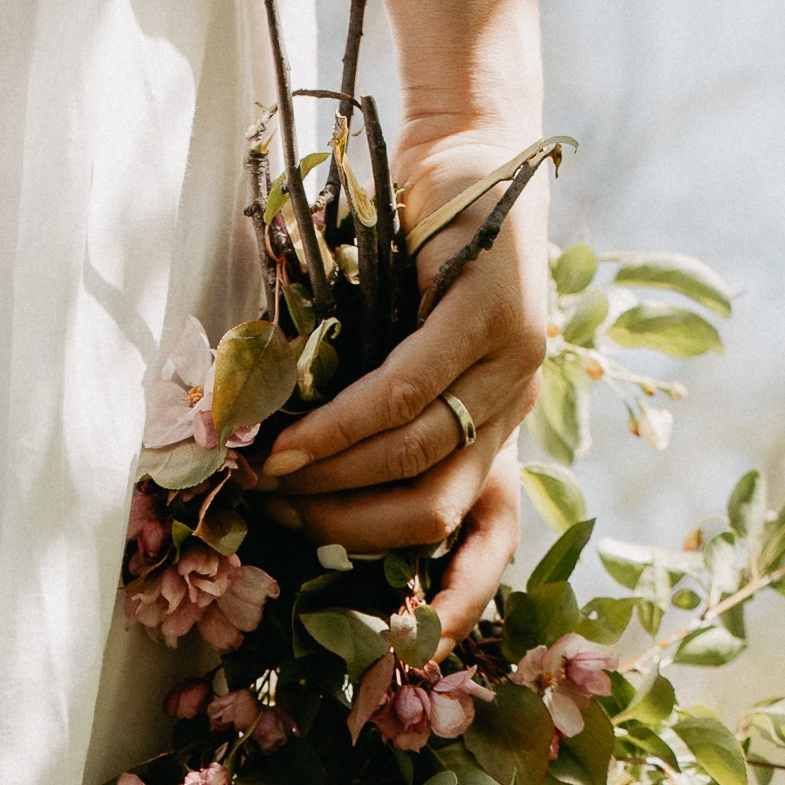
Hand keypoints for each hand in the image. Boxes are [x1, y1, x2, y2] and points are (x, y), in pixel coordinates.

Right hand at [255, 140, 549, 643]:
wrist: (466, 138)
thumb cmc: (417, 247)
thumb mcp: (393, 346)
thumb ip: (365, 414)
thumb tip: (282, 484)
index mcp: (502, 425)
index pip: (492, 538)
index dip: (455, 600)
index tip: (405, 647)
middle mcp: (516, 405)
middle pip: (432, 512)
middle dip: (344, 529)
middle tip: (274, 517)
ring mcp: (512, 362)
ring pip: (412, 458)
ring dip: (328, 478)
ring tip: (267, 476)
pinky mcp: (490, 314)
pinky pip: (403, 395)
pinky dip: (338, 426)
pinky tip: (292, 438)